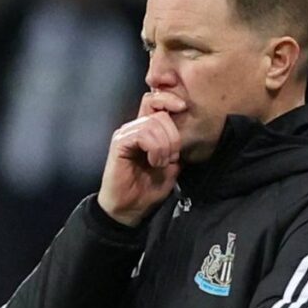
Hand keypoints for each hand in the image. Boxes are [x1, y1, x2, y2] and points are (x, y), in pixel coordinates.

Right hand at [97, 92, 183, 226]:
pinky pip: (142, 134)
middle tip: (171, 158)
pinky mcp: (119, 143)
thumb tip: (187, 134)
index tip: (183, 107)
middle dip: (173, 135)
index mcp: (147, 130)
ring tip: (161, 162)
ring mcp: (126, 134)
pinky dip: (154, 148)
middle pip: (160, 112)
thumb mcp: (172, 167)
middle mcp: (135, 127)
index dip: (170, 99)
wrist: (129, 208)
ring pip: (153, 123)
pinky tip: (154, 162)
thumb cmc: (148, 189)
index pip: (157, 101)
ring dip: (164, 145)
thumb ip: (178, 148)